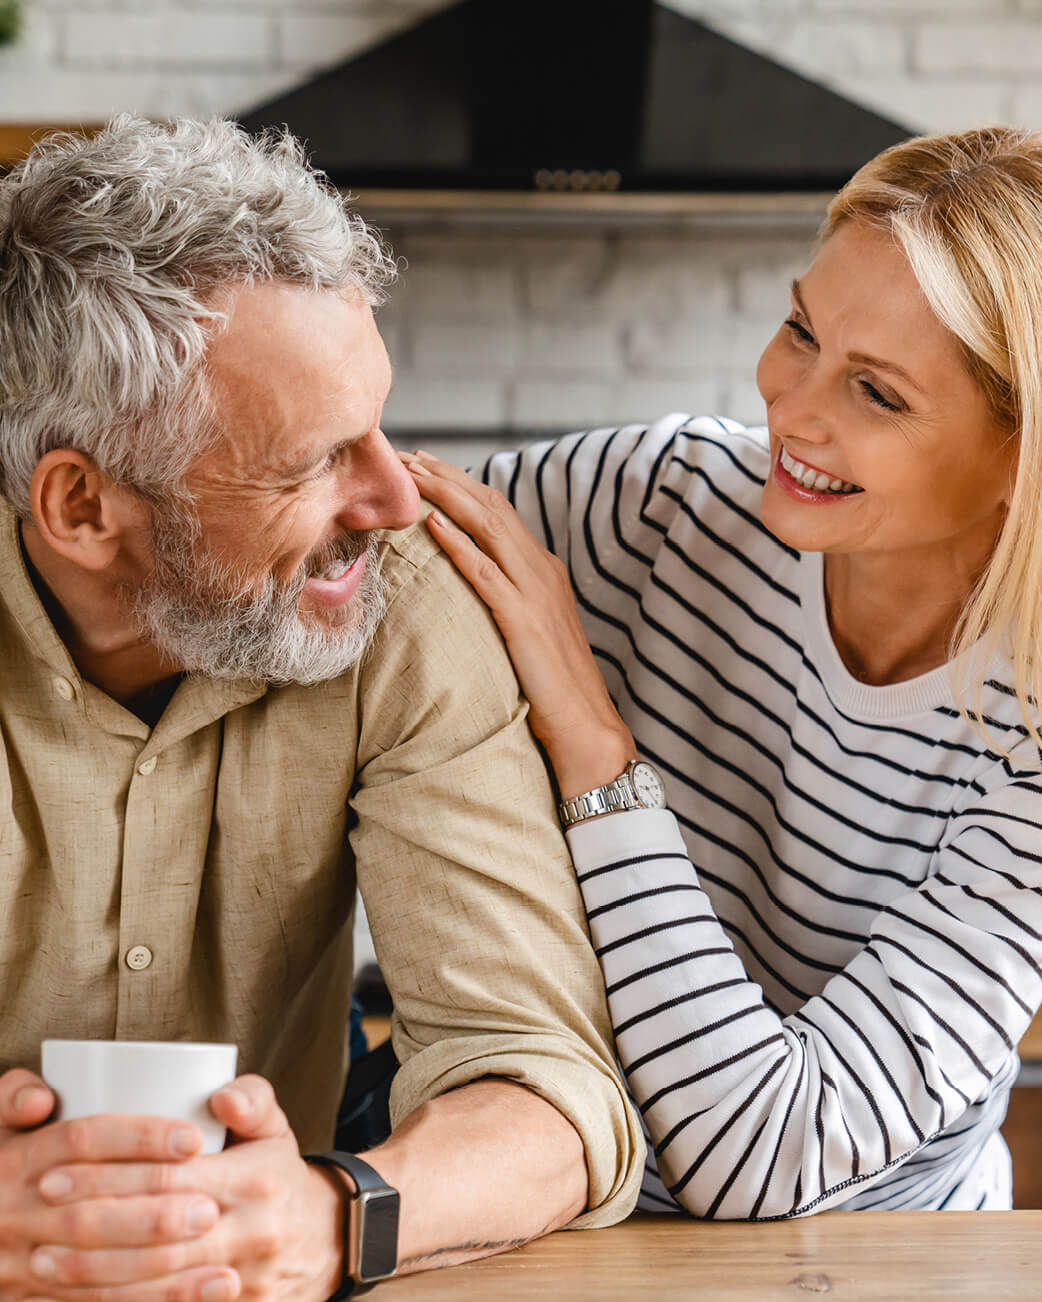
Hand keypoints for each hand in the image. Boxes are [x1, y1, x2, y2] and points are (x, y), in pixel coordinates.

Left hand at [32, 1075, 344, 1301]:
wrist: (329, 1241)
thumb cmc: (282, 1176)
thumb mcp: (276, 1129)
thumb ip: (253, 1098)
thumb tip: (221, 1095)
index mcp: (255, 1180)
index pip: (169, 1178)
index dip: (110, 1175)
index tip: (58, 1169)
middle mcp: (249, 1232)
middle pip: (154, 1235)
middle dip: (90, 1225)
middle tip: (41, 1210)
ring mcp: (241, 1281)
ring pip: (156, 1283)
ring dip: (94, 1275)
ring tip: (44, 1261)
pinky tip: (81, 1298)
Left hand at [402, 450, 635, 797]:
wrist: (585, 725)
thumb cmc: (553, 685)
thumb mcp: (530, 629)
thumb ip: (507, 598)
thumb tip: (470, 584)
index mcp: (543, 569)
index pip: (497, 511)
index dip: (460, 483)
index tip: (424, 466)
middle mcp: (541, 569)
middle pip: (489, 506)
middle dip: (446, 476)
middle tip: (406, 455)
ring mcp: (534, 591)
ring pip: (487, 526)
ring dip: (447, 495)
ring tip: (412, 475)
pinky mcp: (524, 619)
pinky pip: (485, 572)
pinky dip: (458, 543)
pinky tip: (432, 525)